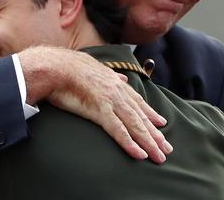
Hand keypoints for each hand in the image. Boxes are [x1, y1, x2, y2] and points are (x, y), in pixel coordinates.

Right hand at [18, 46, 171, 163]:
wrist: (56, 66)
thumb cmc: (69, 67)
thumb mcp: (94, 67)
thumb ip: (110, 74)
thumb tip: (121, 77)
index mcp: (115, 82)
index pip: (137, 101)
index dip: (150, 113)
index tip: (161, 124)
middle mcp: (117, 92)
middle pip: (140, 116)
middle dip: (155, 134)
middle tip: (167, 148)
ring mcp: (111, 101)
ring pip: (135, 125)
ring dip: (148, 142)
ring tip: (159, 156)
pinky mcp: (100, 111)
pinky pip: (118, 131)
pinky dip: (130, 143)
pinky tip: (139, 154)